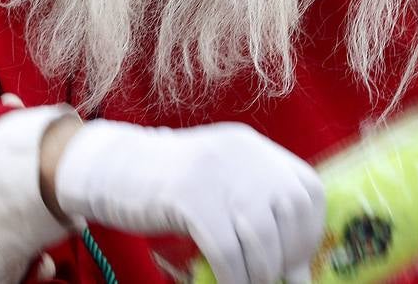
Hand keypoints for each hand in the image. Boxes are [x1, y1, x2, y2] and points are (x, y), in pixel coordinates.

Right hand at [53, 120, 324, 283]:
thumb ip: (256, 216)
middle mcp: (240, 153)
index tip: (294, 260)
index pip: (307, 188)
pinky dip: (233, 278)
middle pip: (290, 214)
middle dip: (287, 258)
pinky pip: (227, 251)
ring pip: (261, 238)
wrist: (109, 169)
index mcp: (251, 147)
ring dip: (258, 274)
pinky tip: (225, 283)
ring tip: (245, 283)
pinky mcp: (189, 194)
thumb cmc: (166, 189)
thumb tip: (296, 273)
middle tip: (268, 279)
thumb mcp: (218, 189)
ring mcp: (214, 171)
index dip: (308, 231)